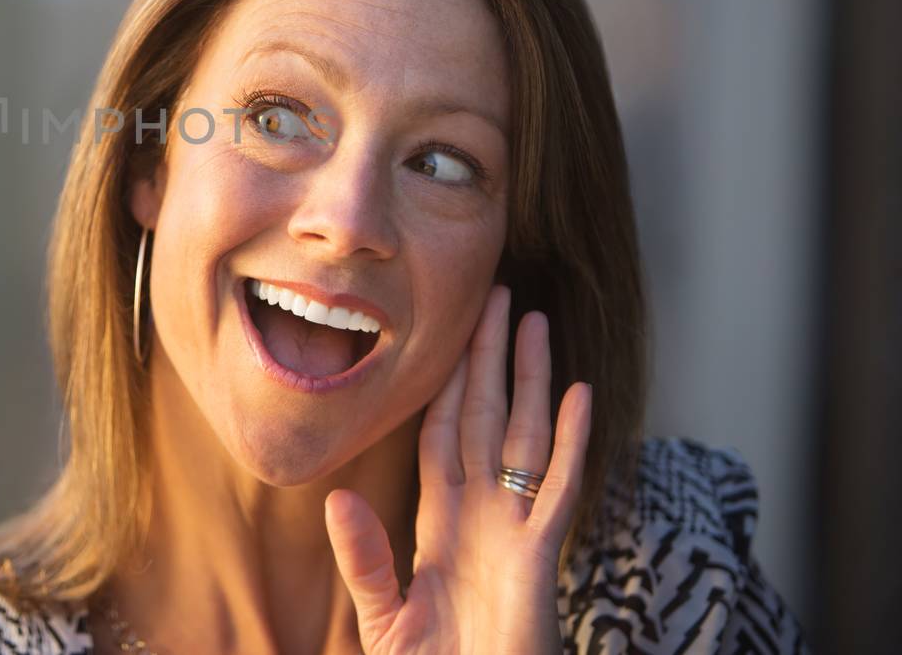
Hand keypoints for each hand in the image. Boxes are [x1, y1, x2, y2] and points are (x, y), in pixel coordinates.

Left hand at [324, 284, 591, 653]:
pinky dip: (569, 442)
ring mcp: (515, 530)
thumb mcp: (384, 615)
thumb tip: (335, 499)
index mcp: (443, 524)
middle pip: (486, 418)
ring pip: (524, 436)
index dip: (447, 384)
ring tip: (536, 322)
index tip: (450, 333)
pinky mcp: (539, 556)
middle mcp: (483, 515)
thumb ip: (363, 559)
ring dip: (530, 379)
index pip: (444, 435)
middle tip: (498, 297)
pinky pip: (556, 488)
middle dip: (490, 360)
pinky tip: (576, 395)